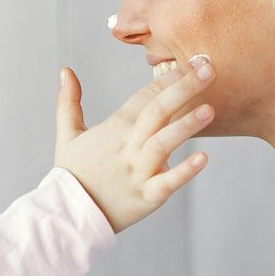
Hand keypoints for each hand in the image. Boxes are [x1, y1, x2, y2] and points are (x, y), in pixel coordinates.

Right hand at [53, 58, 213, 232]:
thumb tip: (65, 70)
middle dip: (184, 88)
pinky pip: (167, 183)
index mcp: (114, 128)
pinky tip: (203, 158)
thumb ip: (68, 101)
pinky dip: (185, 171)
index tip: (191, 60)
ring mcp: (137, 172)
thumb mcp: (67, 135)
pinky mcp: (146, 197)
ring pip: (163, 143)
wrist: (69, 215)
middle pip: (157, 111)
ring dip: (186, 125)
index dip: (169, 76)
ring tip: (209, 109)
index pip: (145, 95)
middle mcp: (128, 146)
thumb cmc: (73, 174)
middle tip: (209, 69)